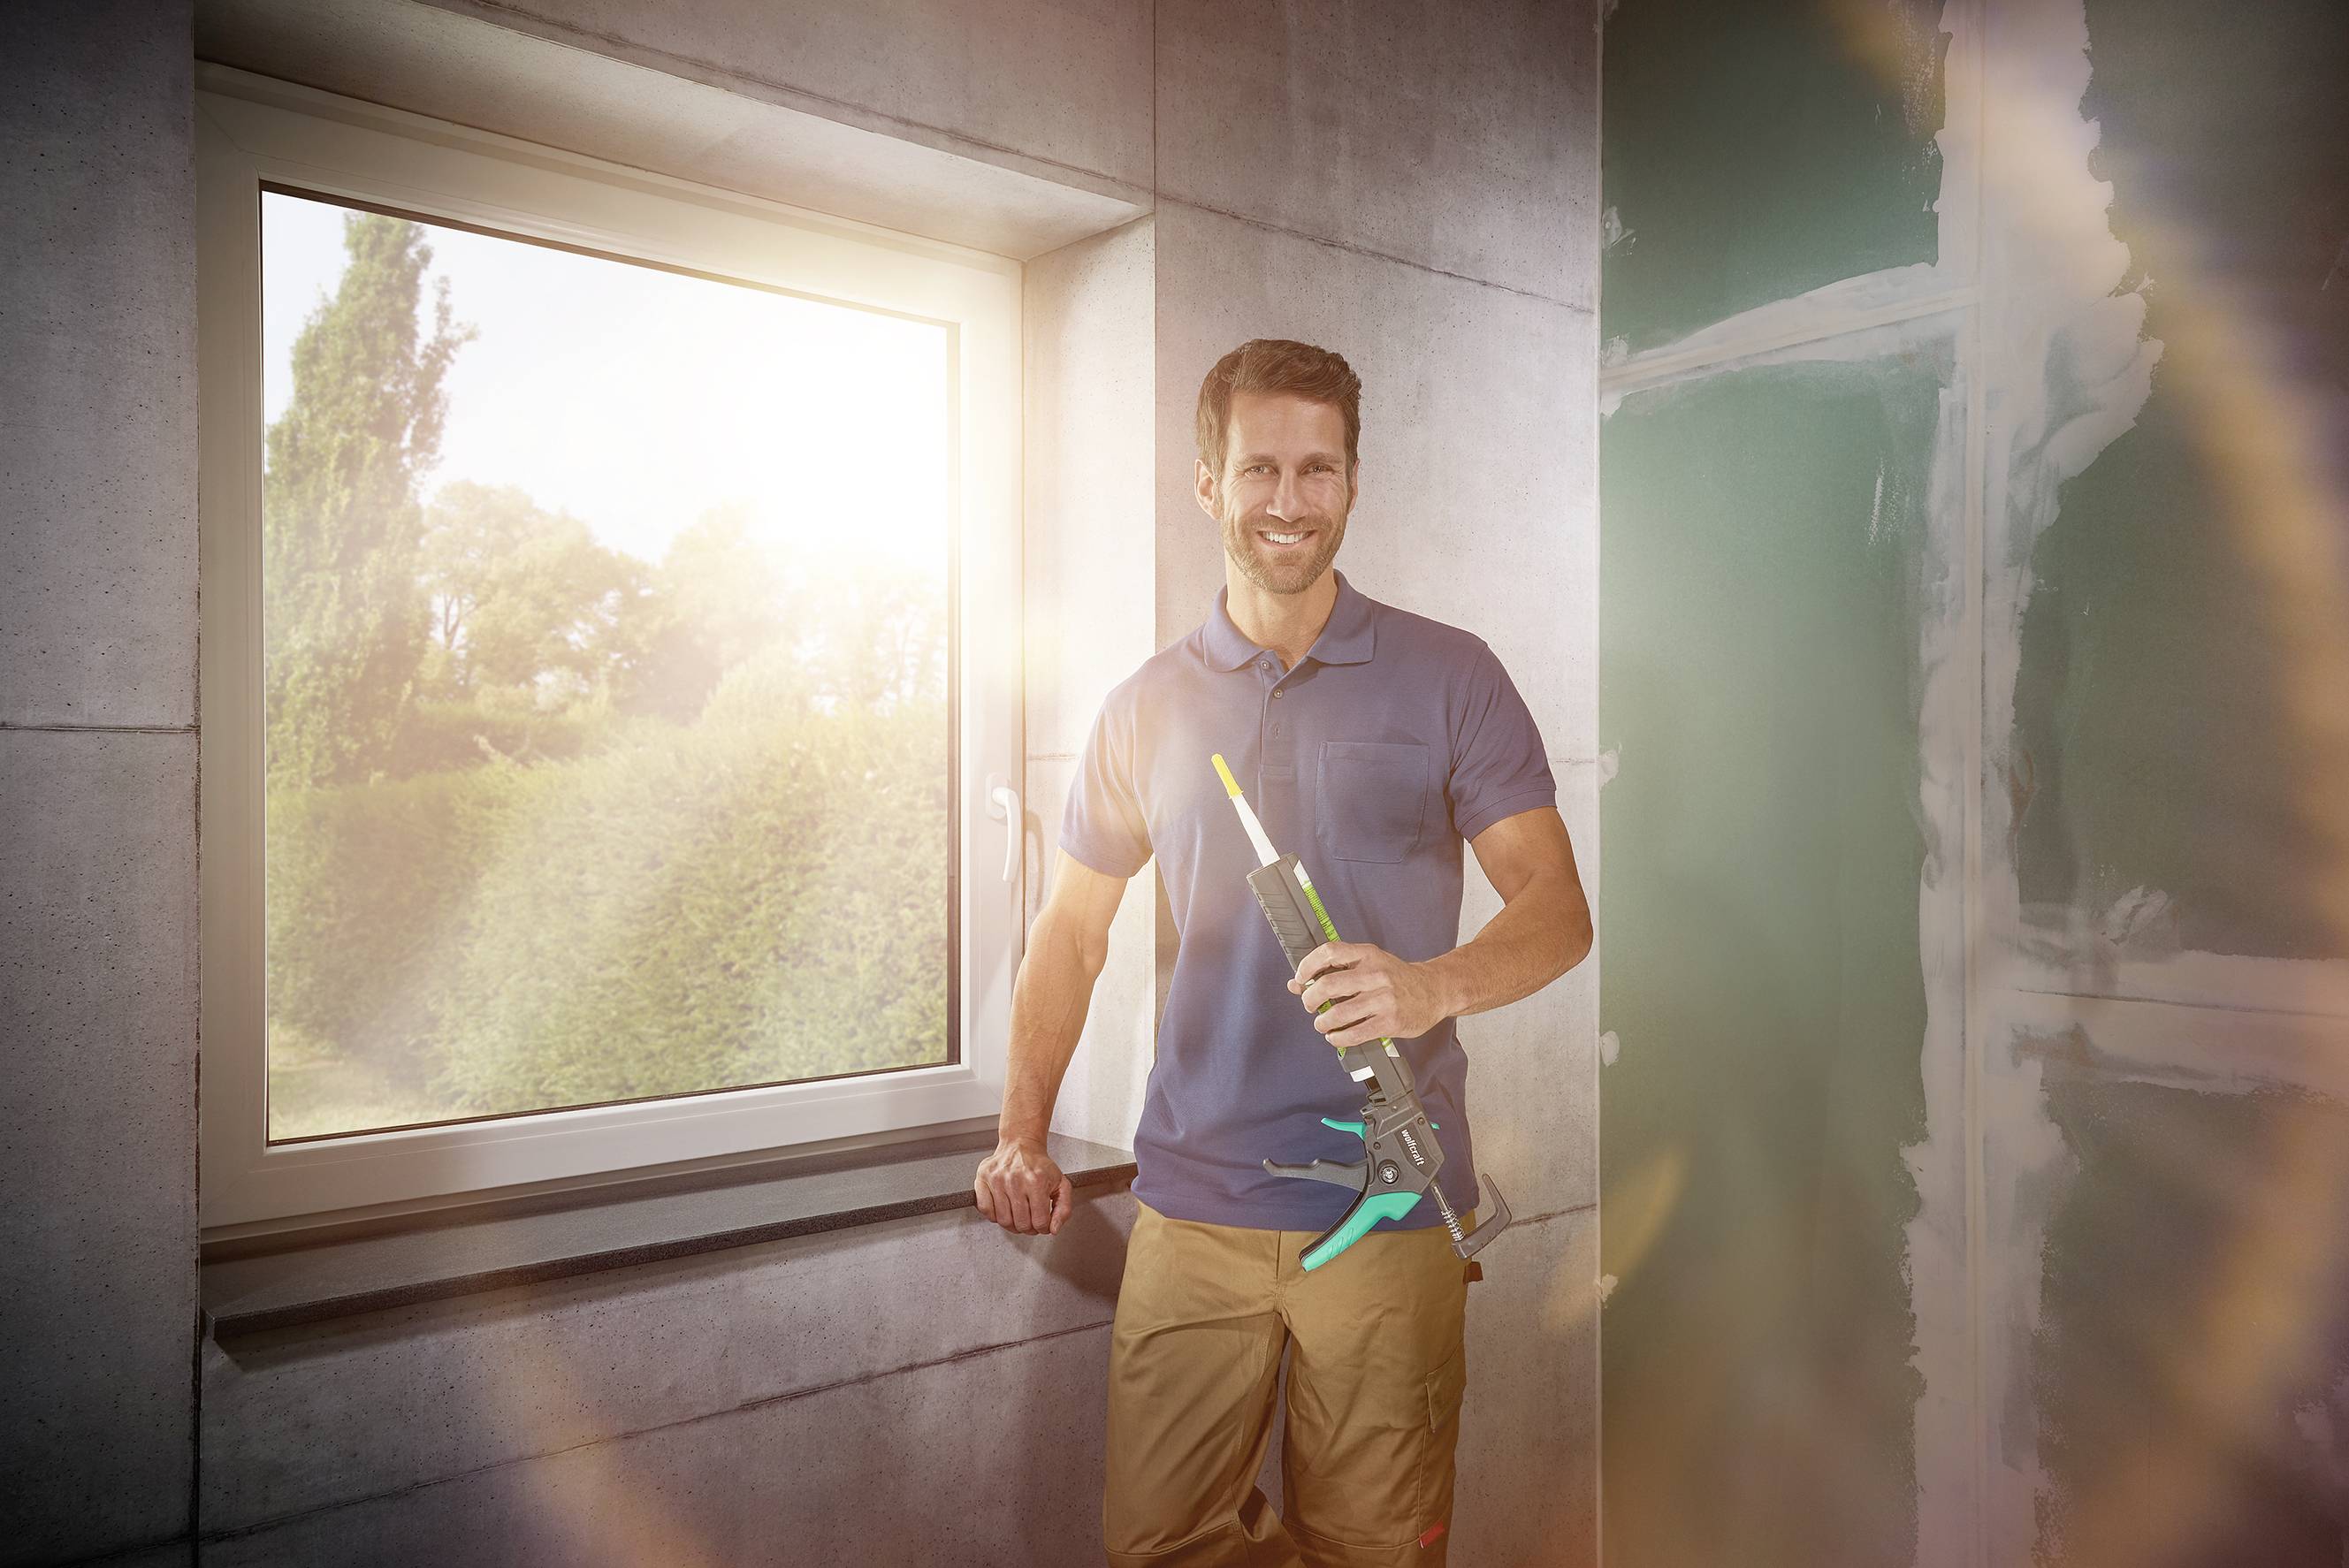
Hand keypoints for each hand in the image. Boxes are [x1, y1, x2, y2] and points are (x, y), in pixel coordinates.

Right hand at [974, 1136, 1072, 1235]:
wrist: (1021, 1145)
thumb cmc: (1040, 1166)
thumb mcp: (1062, 1184)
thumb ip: (1064, 1209)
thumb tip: (1054, 1229)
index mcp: (1037, 1181)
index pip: (1039, 1221)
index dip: (1043, 1228)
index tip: (1042, 1224)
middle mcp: (1015, 1180)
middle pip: (1021, 1223)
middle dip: (1028, 1228)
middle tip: (1030, 1221)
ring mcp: (997, 1179)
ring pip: (1003, 1220)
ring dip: (1012, 1225)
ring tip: (1018, 1216)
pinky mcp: (983, 1178)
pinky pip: (985, 1209)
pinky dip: (994, 1216)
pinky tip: (1003, 1209)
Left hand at [1287, 941, 1451, 1049]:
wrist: (1435, 990)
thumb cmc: (1397, 977)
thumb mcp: (1369, 964)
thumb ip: (1335, 970)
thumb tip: (1296, 983)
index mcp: (1368, 955)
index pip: (1329, 952)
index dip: (1308, 966)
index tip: (1301, 978)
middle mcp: (1376, 974)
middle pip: (1328, 985)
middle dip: (1310, 999)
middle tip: (1310, 1006)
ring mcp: (1384, 998)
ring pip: (1339, 1013)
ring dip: (1322, 1022)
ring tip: (1323, 1024)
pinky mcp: (1390, 1021)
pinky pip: (1355, 1033)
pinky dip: (1338, 1037)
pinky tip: (1336, 1036)